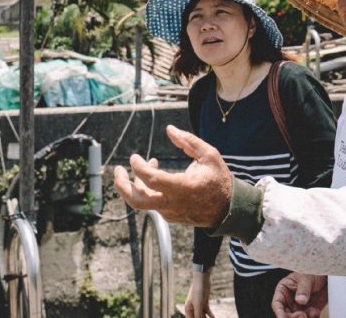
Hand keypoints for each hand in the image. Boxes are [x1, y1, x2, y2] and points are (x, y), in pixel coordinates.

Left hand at [112, 125, 232, 226]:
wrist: (228, 209)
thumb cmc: (218, 179)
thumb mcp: (209, 155)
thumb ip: (188, 141)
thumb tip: (169, 129)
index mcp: (183, 188)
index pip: (152, 180)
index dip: (139, 167)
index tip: (135, 157)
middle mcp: (173, 204)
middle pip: (137, 200)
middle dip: (122, 185)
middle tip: (118, 170)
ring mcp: (170, 213)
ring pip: (143, 203)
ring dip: (136, 184)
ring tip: (139, 168)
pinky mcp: (170, 216)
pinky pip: (152, 204)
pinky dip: (147, 189)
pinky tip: (154, 176)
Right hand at [184, 271, 214, 317]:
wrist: (202, 279)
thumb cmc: (198, 291)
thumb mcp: (198, 305)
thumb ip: (198, 315)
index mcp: (188, 309)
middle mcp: (192, 308)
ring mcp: (199, 305)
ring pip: (203, 316)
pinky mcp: (204, 303)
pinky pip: (207, 312)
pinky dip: (210, 315)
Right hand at [272, 273, 327, 317]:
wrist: (325, 277)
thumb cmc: (311, 272)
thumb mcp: (306, 278)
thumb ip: (303, 289)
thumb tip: (300, 300)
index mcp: (283, 290)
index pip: (277, 303)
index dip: (279, 312)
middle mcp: (290, 300)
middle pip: (286, 314)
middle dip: (293, 317)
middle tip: (302, 315)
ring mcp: (299, 307)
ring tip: (311, 312)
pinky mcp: (309, 311)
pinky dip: (313, 317)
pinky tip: (315, 310)